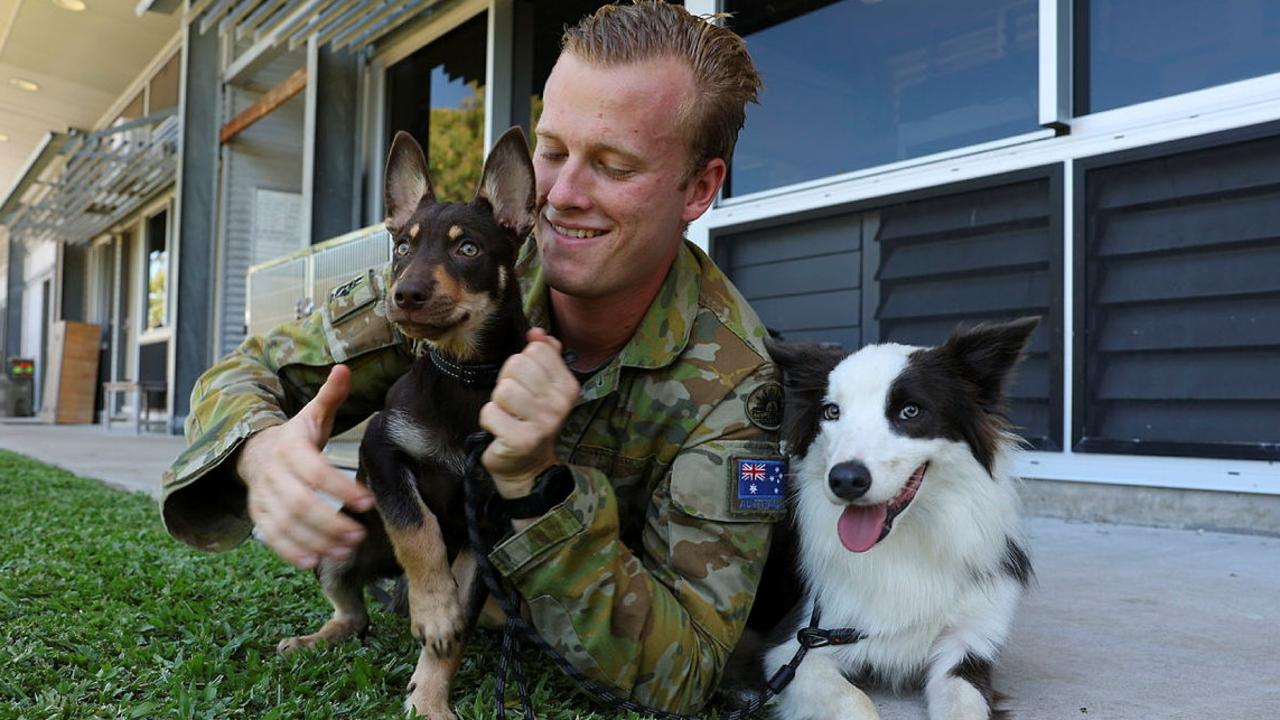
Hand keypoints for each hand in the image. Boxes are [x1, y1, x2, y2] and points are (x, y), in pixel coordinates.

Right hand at [235, 364, 374, 568]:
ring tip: (347, 550)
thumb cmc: (296, 436)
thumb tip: (344, 368)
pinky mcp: (258, 517)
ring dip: (317, 541)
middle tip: (360, 535)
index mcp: (290, 447)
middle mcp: (273, 474)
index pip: (315, 471)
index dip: (340, 488)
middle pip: (300, 504)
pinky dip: (291, 552)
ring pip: (286, 525)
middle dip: (331, 522)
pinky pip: (272, 539)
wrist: (254, 453)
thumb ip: (330, 395)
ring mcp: (262, 498)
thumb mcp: (312, 413)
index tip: (367, 502)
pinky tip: (314, 561)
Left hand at [479, 328, 579, 498]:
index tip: (526, 385)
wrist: (527, 465)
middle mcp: (559, 404)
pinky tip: (501, 431)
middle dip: (507, 382)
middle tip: (514, 403)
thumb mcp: (542, 386)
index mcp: (567, 386)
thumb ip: (544, 355)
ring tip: (508, 416)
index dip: (521, 365)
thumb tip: (537, 332)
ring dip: (497, 403)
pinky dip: (489, 421)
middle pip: (518, 365)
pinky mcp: (520, 440)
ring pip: (503, 389)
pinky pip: (490, 413)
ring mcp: (542, 423)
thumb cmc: (530, 420)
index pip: (536, 350)